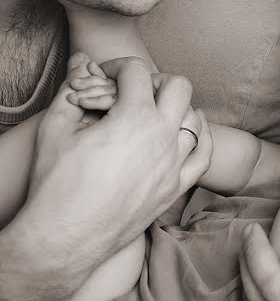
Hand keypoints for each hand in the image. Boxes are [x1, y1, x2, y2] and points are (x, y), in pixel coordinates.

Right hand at [2, 53, 212, 300]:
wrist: (66, 236)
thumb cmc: (57, 183)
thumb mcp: (55, 129)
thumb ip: (72, 90)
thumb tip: (81, 64)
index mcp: (134, 118)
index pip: (137, 72)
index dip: (117, 66)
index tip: (104, 76)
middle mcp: (163, 137)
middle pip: (179, 87)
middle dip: (156, 80)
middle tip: (134, 90)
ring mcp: (174, 164)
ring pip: (195, 119)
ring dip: (178, 107)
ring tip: (157, 109)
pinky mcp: (176, 187)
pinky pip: (204, 156)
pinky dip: (201, 137)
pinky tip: (191, 131)